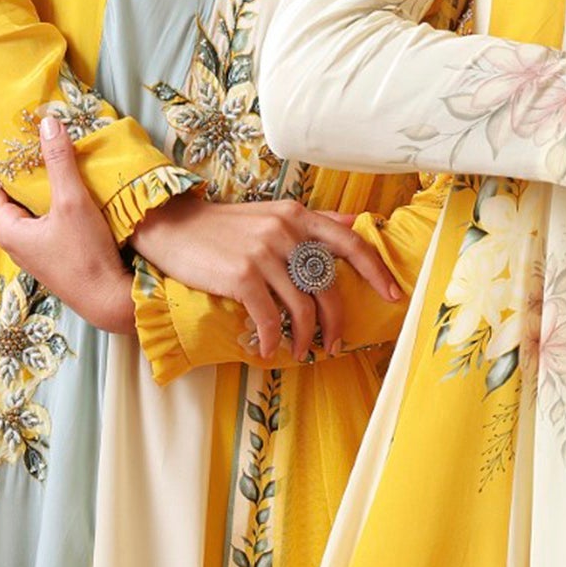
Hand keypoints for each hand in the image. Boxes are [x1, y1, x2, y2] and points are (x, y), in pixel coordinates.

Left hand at [0, 115, 134, 333]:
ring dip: (34, 181)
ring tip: (47, 154)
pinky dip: (48, 196)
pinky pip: (41, 216)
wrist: (107, 298)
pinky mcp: (51, 251)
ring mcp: (33, 248)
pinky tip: (66, 184)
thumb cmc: (85, 255)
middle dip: (15, 166)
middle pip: (5, 195)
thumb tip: (48, 124)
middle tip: (28, 137)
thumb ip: (59, 162)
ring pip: (25, 206)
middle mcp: (14, 240)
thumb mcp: (72, 202)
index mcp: (8, 229)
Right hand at [133, 189, 403, 361]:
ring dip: (305, 338)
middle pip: (328, 285)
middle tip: (334, 344)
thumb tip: (356, 221)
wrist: (173, 227)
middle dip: (337, 321)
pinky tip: (269, 349)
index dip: (376, 270)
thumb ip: (313, 222)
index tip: (392, 294)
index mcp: (298, 216)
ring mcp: (264, 253)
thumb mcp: (273, 215)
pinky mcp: (241, 276)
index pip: (350, 243)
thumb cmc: (226, 227)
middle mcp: (286, 232)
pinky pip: (270, 317)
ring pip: (302, 306)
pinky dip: (274, 339)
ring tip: (300, 352)